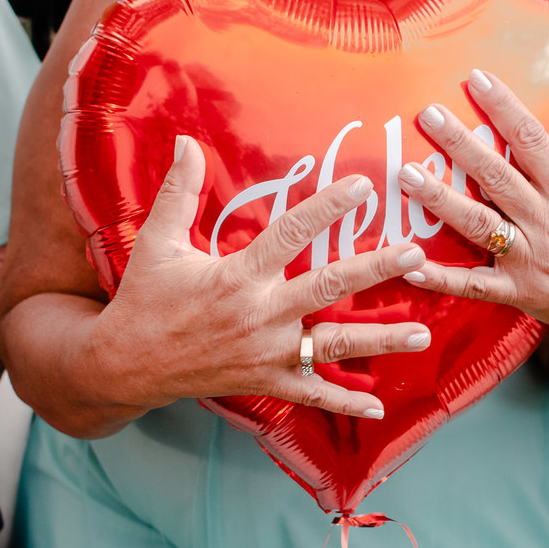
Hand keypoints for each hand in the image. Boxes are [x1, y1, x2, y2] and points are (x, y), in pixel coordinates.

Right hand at [85, 135, 430, 418]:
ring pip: (333, 346)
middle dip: (374, 270)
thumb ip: (179, 192)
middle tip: (415, 256)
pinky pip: (311, 394)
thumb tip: (185, 141)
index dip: (328, 208)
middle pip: (327, 289)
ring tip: (423, 334)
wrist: (125, 364)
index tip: (363, 188)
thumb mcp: (157, 242)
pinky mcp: (264, 382)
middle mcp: (258, 315)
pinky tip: (379, 406)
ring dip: (380, 340)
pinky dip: (345, 403)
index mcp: (236, 276)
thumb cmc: (145, 298)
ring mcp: (265, 354)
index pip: (290, 234)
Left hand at [397, 71, 548, 348]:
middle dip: (461, 145)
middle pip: (497, 177)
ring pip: (479, 225)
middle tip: (428, 115)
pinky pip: (474, 285)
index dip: (505, 108)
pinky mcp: (516, 292)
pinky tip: (411, 264)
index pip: (533, 141)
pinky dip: (443, 278)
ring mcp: (528, 258)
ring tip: (408, 176)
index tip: (476, 78)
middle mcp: (544, 220)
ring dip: (441, 202)